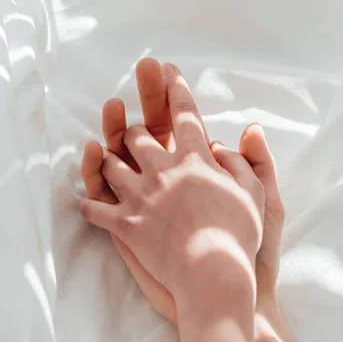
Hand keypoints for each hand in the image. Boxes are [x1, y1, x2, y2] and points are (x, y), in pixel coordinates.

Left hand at [80, 62, 263, 307]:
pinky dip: (90, 206)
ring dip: (106, 159)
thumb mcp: (255, 193)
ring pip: (110, 164)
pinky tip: (87, 204)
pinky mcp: (125, 224)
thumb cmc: (239, 234)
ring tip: (103, 156)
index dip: (175, 88)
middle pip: (137, 135)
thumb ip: (242, 161)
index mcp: (195, 159)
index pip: (183, 114)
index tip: (165, 67)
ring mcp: (140, 195)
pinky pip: (96, 209)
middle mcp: (163, 169)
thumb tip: (224, 143)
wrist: (213, 273)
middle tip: (133, 132)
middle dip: (132, 129)